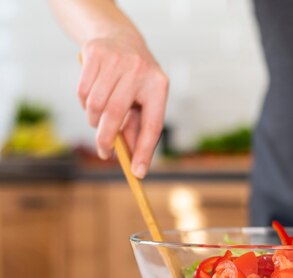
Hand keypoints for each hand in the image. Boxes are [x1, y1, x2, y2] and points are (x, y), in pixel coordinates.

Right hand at [79, 32, 167, 177]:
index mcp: (159, 86)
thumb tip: (131, 160)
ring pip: (95, 105)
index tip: (138, 173)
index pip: (153, 125)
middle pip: (116, 115)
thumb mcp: (143, 100)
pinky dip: (84, 104)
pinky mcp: (95, 54)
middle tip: (104, 153)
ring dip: (94, 120)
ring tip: (99, 118)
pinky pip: (82, 92)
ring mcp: (116, 60)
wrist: (119, 38)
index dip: (144, 151)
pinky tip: (92, 98)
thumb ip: (137, 128)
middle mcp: (139, 70)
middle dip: (107, 140)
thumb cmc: (135, 80)